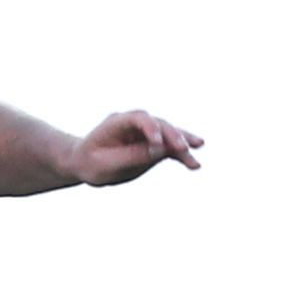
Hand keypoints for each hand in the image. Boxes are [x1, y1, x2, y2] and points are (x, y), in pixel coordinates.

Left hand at [70, 110, 203, 185]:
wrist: (85, 165)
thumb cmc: (90, 163)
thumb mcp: (106, 163)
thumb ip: (131, 156)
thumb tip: (158, 151)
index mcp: (117, 122)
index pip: (138, 118)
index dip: (150, 128)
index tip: (157, 143)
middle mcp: (134, 123)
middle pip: (158, 124)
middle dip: (171, 135)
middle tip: (182, 148)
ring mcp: (145, 133)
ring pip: (168, 134)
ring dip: (183, 141)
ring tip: (198, 146)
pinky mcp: (153, 145)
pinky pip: (169, 148)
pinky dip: (181, 155)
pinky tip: (194, 165)